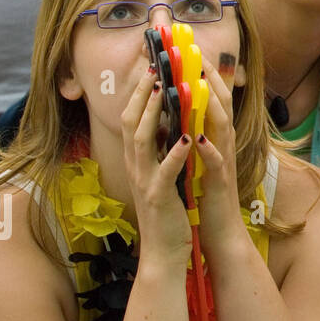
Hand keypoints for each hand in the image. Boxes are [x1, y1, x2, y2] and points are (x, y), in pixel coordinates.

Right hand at [120, 68, 191, 266]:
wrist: (164, 252)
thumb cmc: (168, 211)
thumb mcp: (161, 175)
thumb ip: (160, 150)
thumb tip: (166, 121)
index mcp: (139, 160)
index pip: (132, 119)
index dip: (139, 93)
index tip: (150, 68)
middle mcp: (136, 167)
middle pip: (131, 123)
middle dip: (141, 94)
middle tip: (153, 68)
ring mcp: (145, 181)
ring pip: (142, 141)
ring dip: (153, 114)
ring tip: (164, 90)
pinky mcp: (158, 197)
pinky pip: (164, 172)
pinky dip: (174, 154)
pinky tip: (188, 138)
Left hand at [193, 55, 248, 257]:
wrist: (218, 230)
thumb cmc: (203, 193)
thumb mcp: (197, 156)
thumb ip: (194, 130)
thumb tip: (183, 104)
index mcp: (214, 136)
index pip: (211, 96)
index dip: (202, 70)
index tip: (189, 46)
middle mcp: (223, 143)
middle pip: (221, 102)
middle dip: (209, 75)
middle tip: (195, 50)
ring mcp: (223, 161)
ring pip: (222, 126)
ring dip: (212, 104)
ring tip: (199, 83)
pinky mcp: (218, 183)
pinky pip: (216, 164)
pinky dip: (209, 150)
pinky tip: (200, 139)